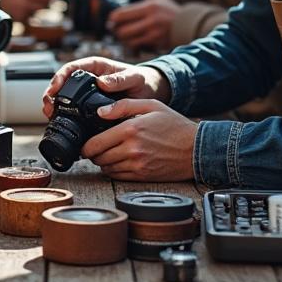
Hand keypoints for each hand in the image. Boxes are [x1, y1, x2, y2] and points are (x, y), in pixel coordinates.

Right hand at [42, 57, 167, 117]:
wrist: (149, 92)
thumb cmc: (141, 80)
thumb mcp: (133, 78)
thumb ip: (119, 79)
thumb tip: (102, 82)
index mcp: (95, 67)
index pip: (71, 68)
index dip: (59, 77)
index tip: (54, 88)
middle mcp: (88, 79)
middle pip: (62, 83)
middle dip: (51, 93)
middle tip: (48, 106)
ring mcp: (87, 93)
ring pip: (64, 96)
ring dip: (54, 105)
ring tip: (49, 115)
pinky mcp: (90, 106)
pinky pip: (73, 109)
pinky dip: (65, 115)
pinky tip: (61, 123)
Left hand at [82, 99, 196, 180]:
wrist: (196, 149)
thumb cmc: (174, 125)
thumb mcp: (151, 105)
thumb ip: (123, 105)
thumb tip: (100, 112)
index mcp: (131, 129)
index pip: (95, 143)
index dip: (86, 146)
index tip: (85, 145)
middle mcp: (132, 149)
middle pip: (98, 157)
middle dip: (93, 154)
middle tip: (95, 149)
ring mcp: (137, 165)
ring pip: (106, 168)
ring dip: (103, 163)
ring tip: (108, 154)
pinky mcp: (142, 176)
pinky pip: (118, 177)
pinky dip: (113, 171)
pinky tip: (119, 163)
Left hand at [108, 0, 179, 50]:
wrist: (188, 24)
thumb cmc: (168, 11)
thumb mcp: (155, 0)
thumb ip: (138, 2)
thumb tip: (119, 2)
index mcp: (149, 7)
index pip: (121, 15)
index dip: (113, 19)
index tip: (112, 20)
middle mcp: (151, 20)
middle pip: (122, 30)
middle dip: (116, 31)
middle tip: (116, 29)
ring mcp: (155, 34)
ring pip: (128, 40)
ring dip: (123, 39)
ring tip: (124, 35)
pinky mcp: (157, 44)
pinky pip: (138, 46)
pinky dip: (133, 44)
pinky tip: (134, 40)